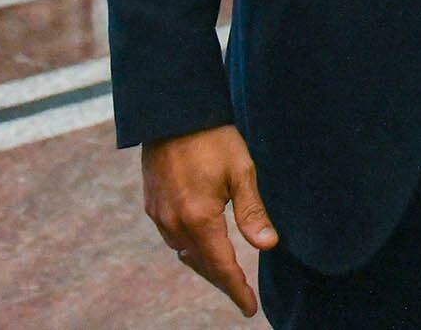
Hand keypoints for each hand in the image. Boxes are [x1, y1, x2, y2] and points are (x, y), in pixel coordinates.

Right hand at [141, 124, 277, 316]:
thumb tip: (268, 246)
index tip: (249, 308)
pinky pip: (173, 238)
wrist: (174, 113)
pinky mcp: (152, 205)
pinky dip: (190, 248)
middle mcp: (174, 223)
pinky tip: (202, 244)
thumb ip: (252, 213)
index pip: (221, 266)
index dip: (236, 289)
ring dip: (205, 265)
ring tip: (226, 273)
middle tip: (241, 294)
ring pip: (184, 253)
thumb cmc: (214, 138)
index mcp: (199, 219)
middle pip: (201, 265)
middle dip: (222, 281)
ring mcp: (159, 215)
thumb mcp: (241, 172)